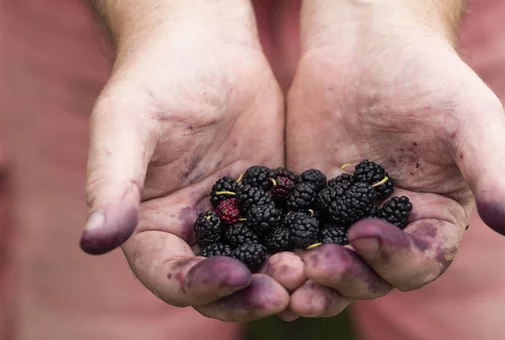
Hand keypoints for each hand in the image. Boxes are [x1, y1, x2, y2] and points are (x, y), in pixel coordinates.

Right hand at [80, 1, 303, 320]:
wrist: (206, 46)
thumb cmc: (155, 78)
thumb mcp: (126, 125)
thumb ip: (112, 183)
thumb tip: (94, 241)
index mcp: (152, 224)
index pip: (170, 275)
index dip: (199, 285)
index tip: (235, 276)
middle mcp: (195, 229)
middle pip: (220, 281)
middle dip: (249, 293)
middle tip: (283, 291)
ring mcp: (239, 216)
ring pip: (262, 262)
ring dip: (285, 276)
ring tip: (310, 273)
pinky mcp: (273, 197)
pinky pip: (291, 228)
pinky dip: (308, 243)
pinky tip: (331, 246)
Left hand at [285, 0, 504, 316]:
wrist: (368, 46)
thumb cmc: (427, 77)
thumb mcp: (470, 120)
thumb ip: (496, 173)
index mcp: (434, 220)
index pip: (420, 260)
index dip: (395, 258)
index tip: (365, 234)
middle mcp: (390, 228)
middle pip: (368, 274)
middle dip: (343, 277)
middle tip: (312, 269)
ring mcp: (344, 218)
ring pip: (325, 264)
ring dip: (303, 278)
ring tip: (279, 274)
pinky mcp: (306, 204)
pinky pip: (289, 235)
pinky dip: (273, 248)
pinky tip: (253, 253)